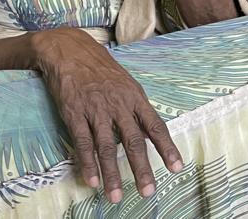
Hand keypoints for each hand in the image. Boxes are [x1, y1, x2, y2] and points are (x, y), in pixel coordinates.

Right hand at [32, 28, 182, 201]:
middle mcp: (119, 105)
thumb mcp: (127, 84)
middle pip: (133, 141)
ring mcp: (96, 110)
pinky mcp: (75, 114)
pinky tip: (92, 180)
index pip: (155, 126)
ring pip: (106, 147)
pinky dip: (87, 164)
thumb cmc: (102, 70)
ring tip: (115, 196)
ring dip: (112, 174)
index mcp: (135, 98)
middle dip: (142, 168)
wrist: (71, 51)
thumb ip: (137, 109)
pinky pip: (83, 143)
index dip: (167, 148)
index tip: (177, 168)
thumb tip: (149, 133)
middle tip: (148, 191)